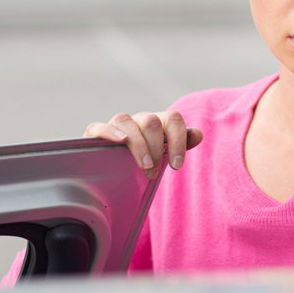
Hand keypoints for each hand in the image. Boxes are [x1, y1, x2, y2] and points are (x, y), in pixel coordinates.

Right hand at [84, 111, 203, 178]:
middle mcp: (139, 119)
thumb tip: (198, 133)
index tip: (177, 166)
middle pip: (151, 121)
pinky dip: (110, 132)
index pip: (173, 119)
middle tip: (154, 173)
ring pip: (126, 121)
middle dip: (156, 148)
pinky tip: (120, 142)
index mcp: (159, 123)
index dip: (178, 141)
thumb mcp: (164, 155)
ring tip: (144, 166)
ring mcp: (117, 125)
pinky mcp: (95, 134)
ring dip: (138, 144)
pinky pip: (99, 126)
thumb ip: (181, 144)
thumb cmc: (146, 161)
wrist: (115, 171)